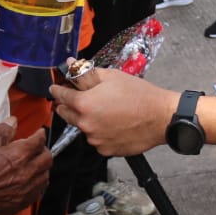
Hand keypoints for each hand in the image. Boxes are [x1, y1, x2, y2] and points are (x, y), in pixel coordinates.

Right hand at [0, 124, 50, 214]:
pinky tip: (30, 181)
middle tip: (37, 148)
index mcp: (20, 155)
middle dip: (43, 150)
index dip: (40, 134)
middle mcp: (26, 172)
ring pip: (45, 176)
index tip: (39, 133)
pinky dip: (37, 184)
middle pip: (47, 159)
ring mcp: (25, 189)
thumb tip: (11, 122)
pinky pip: (38, 192)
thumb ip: (2, 130)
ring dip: (42, 168)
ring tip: (35, 164)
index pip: (39, 141)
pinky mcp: (21, 201)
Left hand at [50, 70, 175, 155]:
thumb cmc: (139, 95)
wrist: (160, 117)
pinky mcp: (106, 150)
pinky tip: (114, 123)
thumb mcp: (111, 76)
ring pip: (84, 128)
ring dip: (87, 119)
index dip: (57, 90)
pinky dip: (101, 132)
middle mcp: (86, 124)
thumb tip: (72, 64)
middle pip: (67, 115)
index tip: (55, 89)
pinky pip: (97, 139)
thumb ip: (86, 73)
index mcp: (84, 104)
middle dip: (68, 106)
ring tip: (106, 110)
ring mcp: (96, 140)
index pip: (61, 97)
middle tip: (75, 98)